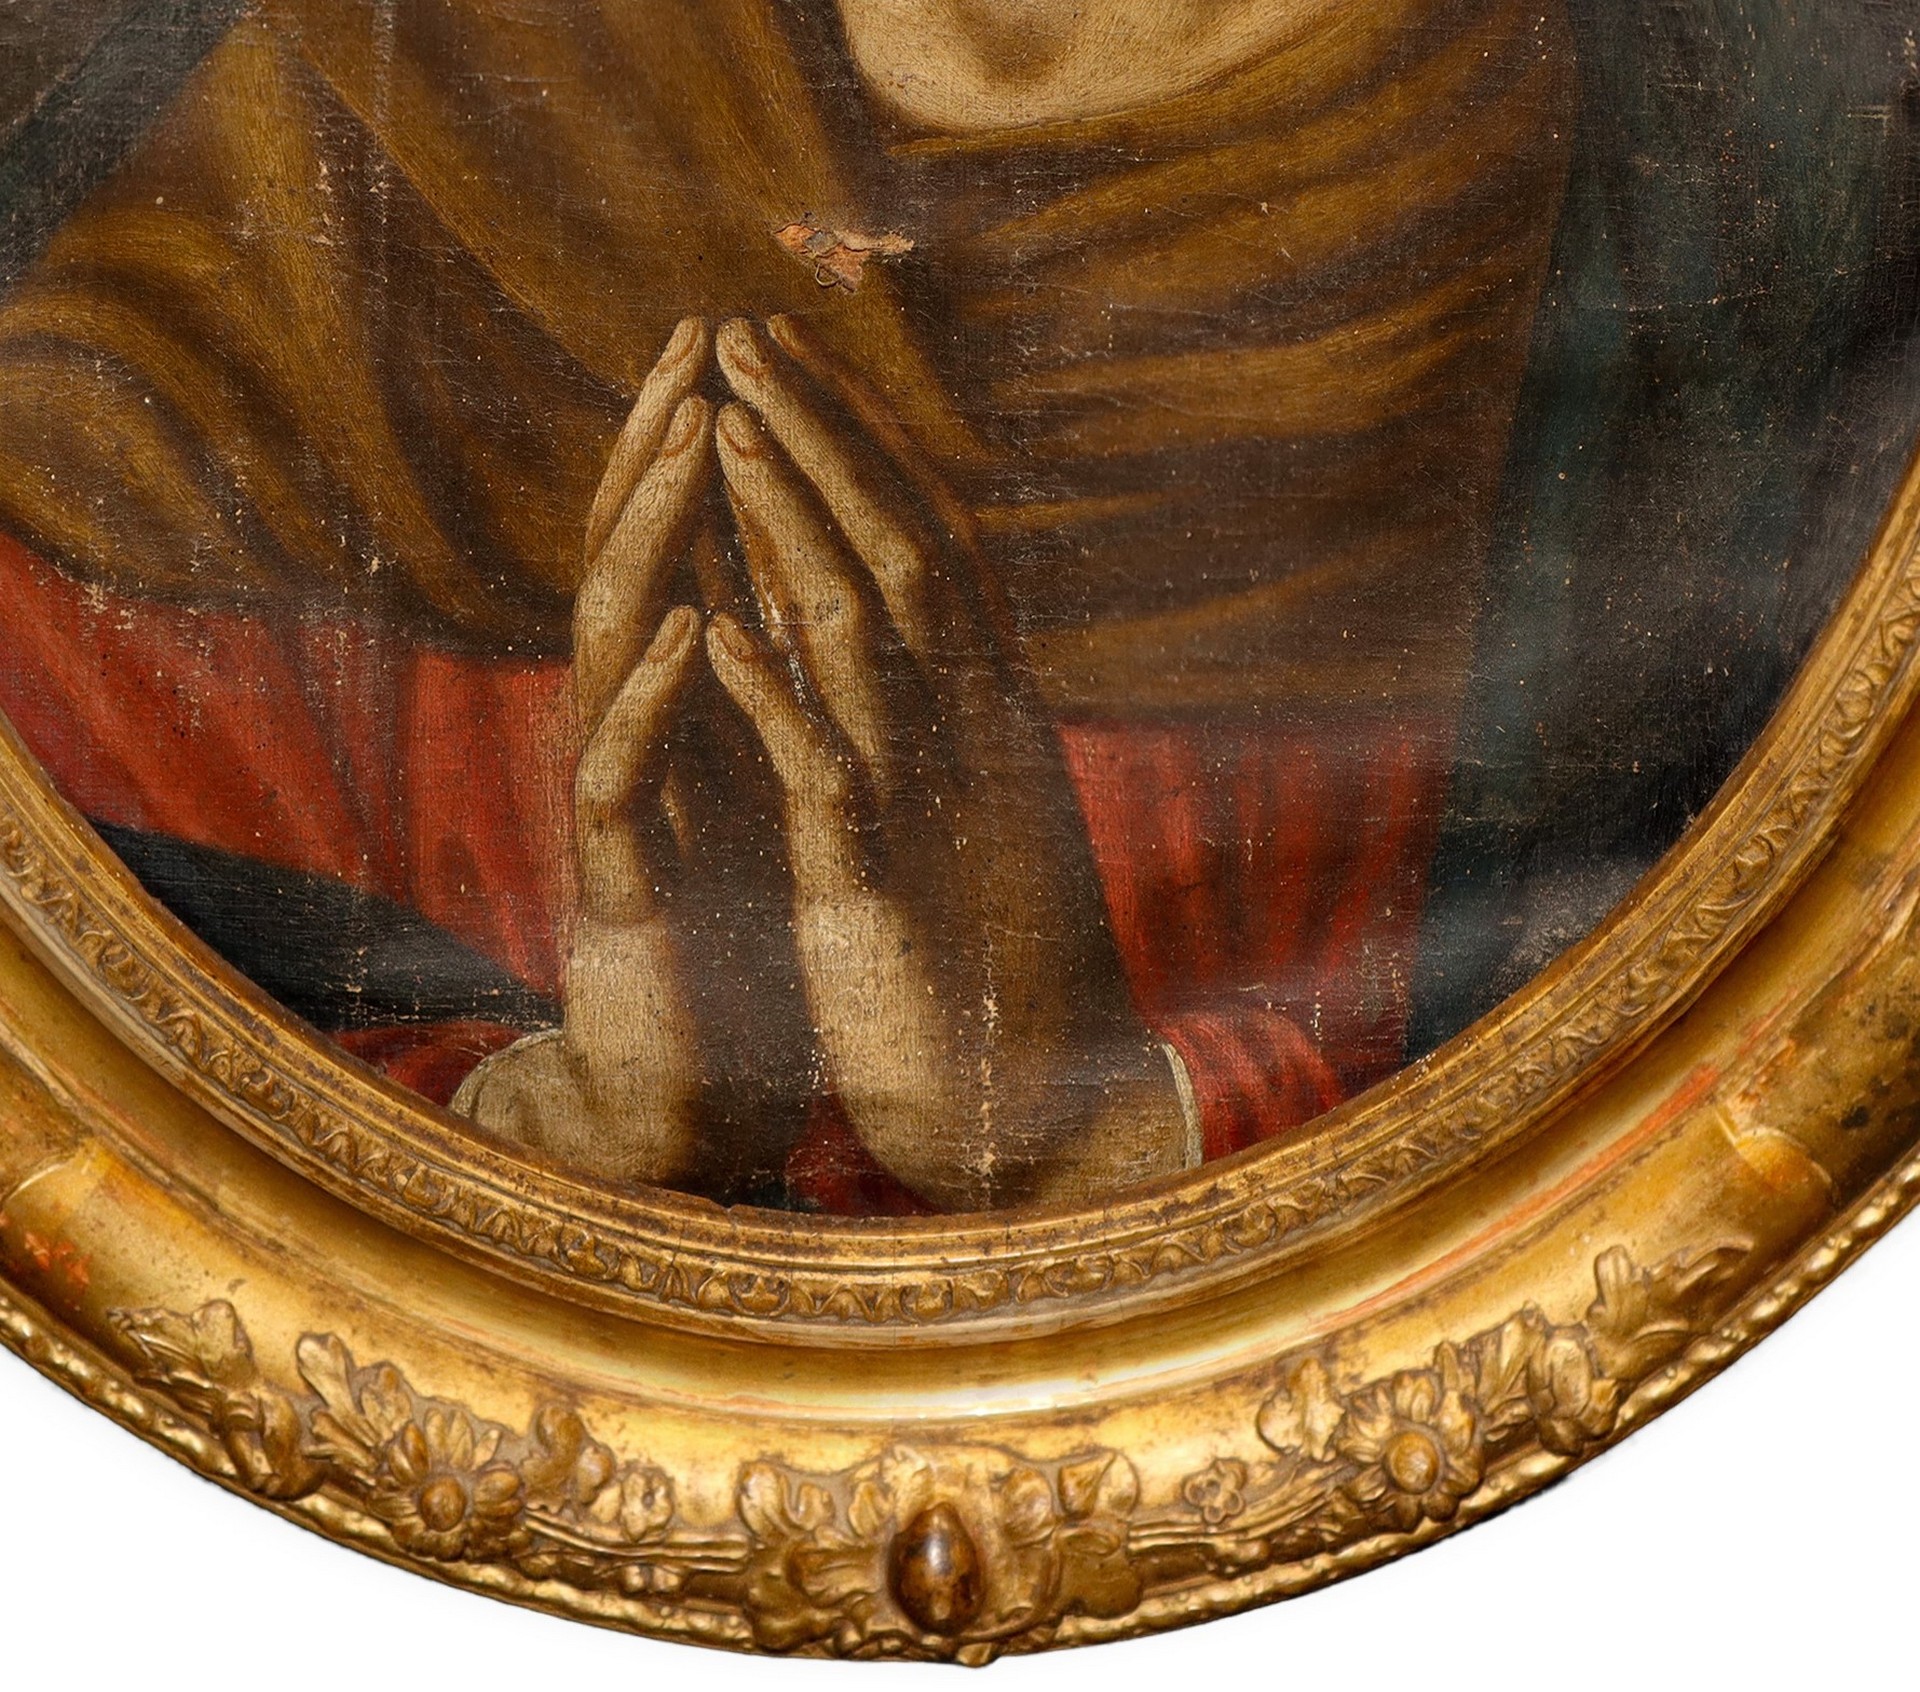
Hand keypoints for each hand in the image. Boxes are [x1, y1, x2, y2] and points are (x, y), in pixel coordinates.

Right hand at [462, 320, 811, 1195]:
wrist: (680, 1088)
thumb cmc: (726, 932)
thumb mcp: (743, 788)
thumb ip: (746, 691)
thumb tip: (783, 585)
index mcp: (674, 709)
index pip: (684, 551)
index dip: (708, 450)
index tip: (748, 342)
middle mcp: (631, 734)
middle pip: (632, 562)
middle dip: (664, 449)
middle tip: (695, 337)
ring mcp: (616, 805)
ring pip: (610, 645)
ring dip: (654, 540)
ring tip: (688, 440)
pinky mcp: (618, 889)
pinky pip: (621, 778)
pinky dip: (655, 699)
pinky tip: (683, 628)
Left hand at [706, 317, 1187, 1208]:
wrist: (1048, 1114)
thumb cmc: (1003, 967)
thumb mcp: (981, 814)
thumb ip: (950, 721)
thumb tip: (910, 635)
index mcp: (990, 717)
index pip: (934, 546)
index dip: (867, 447)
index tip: (800, 365)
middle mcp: (975, 737)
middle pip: (904, 552)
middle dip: (825, 440)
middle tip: (746, 336)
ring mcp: (935, 808)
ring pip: (869, 637)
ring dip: (794, 526)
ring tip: (730, 428)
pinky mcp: (883, 896)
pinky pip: (827, 779)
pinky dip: (770, 700)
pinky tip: (716, 629)